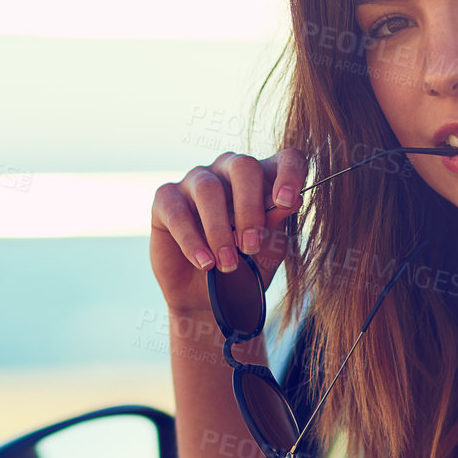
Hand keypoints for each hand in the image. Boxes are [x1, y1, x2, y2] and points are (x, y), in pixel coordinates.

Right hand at [149, 148, 306, 316]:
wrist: (208, 298)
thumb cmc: (245, 266)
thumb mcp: (268, 248)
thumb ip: (276, 222)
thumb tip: (292, 200)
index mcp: (263, 178)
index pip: (286, 159)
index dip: (290, 174)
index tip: (288, 201)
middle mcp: (228, 170)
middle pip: (243, 167)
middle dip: (250, 208)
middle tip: (251, 246)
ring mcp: (195, 181)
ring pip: (208, 189)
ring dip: (220, 230)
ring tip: (228, 264)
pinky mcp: (166, 199)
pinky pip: (177, 212)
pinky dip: (192, 241)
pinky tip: (205, 263)